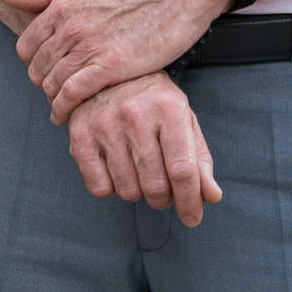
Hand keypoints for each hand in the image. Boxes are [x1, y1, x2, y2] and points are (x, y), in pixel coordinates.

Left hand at [5, 0, 233, 121]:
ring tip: (60, 107)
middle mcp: (69, 26)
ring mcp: (88, 46)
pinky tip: (66, 116)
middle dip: (42, 82)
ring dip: (53, 98)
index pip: (27, 45)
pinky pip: (74, 93)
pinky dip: (65, 108)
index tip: (43, 71)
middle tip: (53, 92)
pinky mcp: (110, 65)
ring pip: (53, 82)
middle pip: (37, 66)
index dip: (32, 62)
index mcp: (61, 5)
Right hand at [65, 73, 221, 227]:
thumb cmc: (155, 103)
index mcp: (168, 109)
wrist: (111, 73)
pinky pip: (98, 187)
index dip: (189, 201)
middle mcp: (135, 114)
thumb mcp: (184, 122)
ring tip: (140, 174)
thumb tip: (211, 196)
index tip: (192, 218)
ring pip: (127, 190)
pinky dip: (111, 189)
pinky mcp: (79, 133)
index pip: (182, 169)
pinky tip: (116, 170)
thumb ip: (199, 160)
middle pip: (155, 185)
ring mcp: (104, 123)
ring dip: (138, 193)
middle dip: (164, 199)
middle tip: (164, 190)